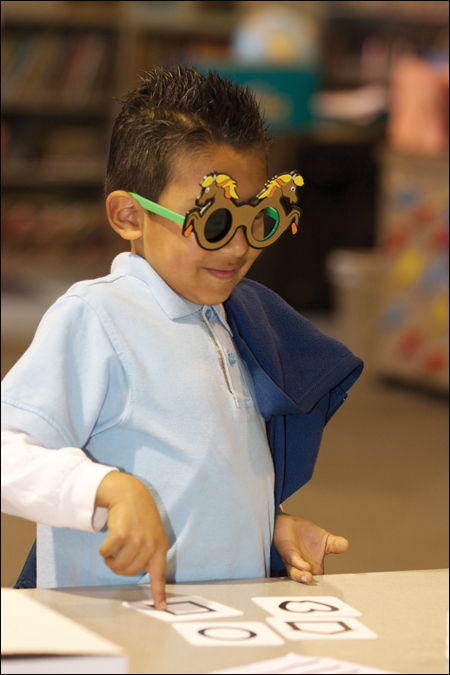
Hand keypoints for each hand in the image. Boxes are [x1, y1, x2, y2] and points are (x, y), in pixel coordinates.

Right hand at [95, 472, 167, 608]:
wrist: (129, 494)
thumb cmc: (140, 515)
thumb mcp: (153, 533)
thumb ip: (151, 552)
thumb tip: (146, 572)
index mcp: (160, 547)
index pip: (160, 574)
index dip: (159, 593)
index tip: (161, 608)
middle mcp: (150, 545)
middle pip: (129, 572)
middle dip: (120, 567)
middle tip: (120, 553)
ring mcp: (136, 540)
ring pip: (117, 566)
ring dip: (110, 560)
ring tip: (115, 546)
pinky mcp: (120, 535)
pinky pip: (106, 554)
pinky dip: (104, 551)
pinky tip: (109, 540)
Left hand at [273, 512, 348, 582]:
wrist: (290, 523)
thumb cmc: (307, 535)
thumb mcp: (326, 540)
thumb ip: (336, 545)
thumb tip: (346, 545)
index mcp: (315, 567)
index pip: (321, 581)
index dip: (326, 585)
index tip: (332, 591)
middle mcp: (303, 568)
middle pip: (306, 580)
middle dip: (310, 585)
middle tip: (318, 588)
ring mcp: (294, 562)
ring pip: (296, 573)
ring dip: (302, 576)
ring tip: (309, 577)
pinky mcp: (287, 552)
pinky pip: (292, 559)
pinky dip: (298, 563)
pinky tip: (304, 566)